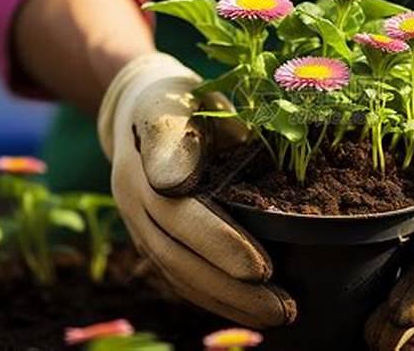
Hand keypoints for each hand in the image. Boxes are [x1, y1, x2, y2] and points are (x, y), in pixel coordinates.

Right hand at [98, 52, 295, 327]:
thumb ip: (184, 135)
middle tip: (281, 304)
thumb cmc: (179, 98)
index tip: (261, 268)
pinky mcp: (149, 237)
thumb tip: (188, 178)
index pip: (179, 210)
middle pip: (177, 252)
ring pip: (176, 272)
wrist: (137, 107)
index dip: (218, 241)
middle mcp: (132, 196)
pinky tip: (248, 309)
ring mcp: (137, 221)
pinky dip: (212, 297)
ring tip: (276, 315)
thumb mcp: (183, 98)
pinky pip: (176, 274)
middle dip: (230, 284)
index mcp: (144, 158)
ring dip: (225, 300)